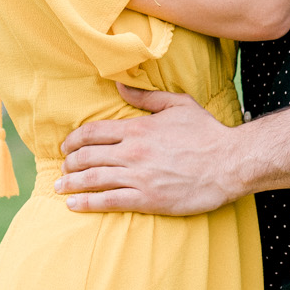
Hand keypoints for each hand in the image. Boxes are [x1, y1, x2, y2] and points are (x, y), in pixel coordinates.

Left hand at [53, 84, 245, 215]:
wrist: (229, 163)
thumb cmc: (207, 133)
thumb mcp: (178, 105)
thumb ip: (146, 97)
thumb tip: (120, 85)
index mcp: (138, 128)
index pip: (93, 132)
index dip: (73, 140)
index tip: (65, 147)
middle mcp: (133, 151)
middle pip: (87, 156)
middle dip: (69, 163)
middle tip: (62, 169)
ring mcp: (138, 176)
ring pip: (93, 179)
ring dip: (71, 183)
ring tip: (60, 187)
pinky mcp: (147, 199)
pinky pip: (109, 201)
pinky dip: (87, 203)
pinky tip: (74, 205)